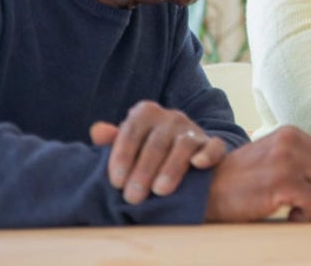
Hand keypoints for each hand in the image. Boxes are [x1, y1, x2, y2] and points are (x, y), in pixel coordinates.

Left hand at [90, 100, 226, 204]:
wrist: (184, 155)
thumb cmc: (146, 152)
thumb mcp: (128, 144)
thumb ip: (112, 140)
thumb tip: (97, 131)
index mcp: (145, 113)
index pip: (131, 132)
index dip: (122, 157)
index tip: (116, 183)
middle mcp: (171, 117)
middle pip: (156, 143)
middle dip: (143, 171)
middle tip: (133, 197)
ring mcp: (193, 129)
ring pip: (183, 145)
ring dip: (171, 168)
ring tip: (160, 191)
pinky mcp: (213, 144)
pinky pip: (214, 147)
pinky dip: (207, 154)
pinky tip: (198, 165)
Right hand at [204, 126, 310, 221]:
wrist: (207, 189)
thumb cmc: (242, 181)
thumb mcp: (274, 158)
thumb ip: (302, 161)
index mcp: (292, 134)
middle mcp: (292, 142)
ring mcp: (287, 160)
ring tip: (306, 213)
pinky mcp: (281, 182)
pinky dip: (309, 215)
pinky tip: (292, 217)